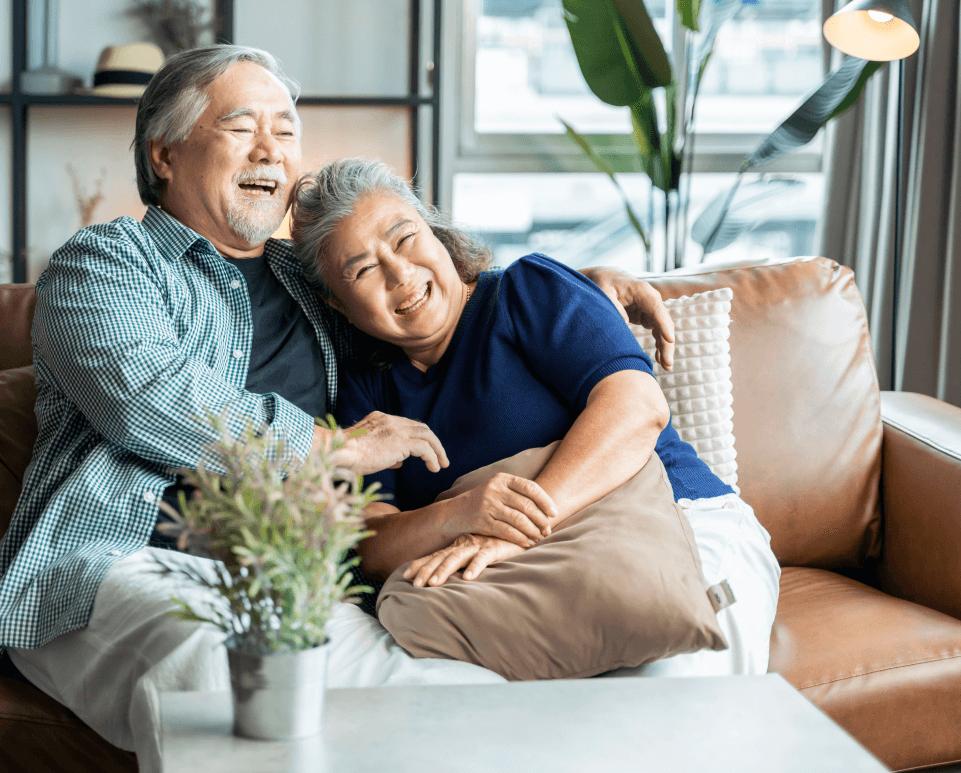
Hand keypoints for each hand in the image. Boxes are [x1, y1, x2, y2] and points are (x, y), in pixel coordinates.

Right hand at [325, 411, 449, 475]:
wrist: (338, 452)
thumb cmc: (345, 455)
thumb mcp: (366, 450)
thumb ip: (384, 452)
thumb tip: (400, 461)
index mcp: (380, 418)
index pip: (406, 425)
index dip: (418, 438)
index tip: (424, 452)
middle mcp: (390, 420)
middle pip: (420, 427)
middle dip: (433, 442)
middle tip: (440, 457)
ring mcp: (396, 429)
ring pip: (427, 435)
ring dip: (437, 450)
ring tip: (442, 464)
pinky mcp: (400, 441)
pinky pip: (424, 448)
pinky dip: (432, 457)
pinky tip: (434, 468)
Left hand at [403, 534, 524, 586]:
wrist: (521, 525)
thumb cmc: (499, 541)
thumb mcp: (478, 550)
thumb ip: (465, 560)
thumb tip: (453, 576)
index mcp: (459, 546)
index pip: (436, 555)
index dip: (420, 564)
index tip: (405, 575)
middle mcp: (464, 544)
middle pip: (441, 558)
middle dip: (426, 571)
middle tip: (414, 585)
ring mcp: (478, 545)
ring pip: (457, 558)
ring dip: (444, 571)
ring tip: (434, 584)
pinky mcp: (495, 547)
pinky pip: (483, 557)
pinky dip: (475, 566)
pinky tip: (468, 578)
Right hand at [447, 472, 557, 546]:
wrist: (456, 512)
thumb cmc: (484, 502)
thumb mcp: (499, 489)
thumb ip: (518, 493)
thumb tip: (548, 506)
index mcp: (503, 478)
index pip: (530, 488)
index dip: (545, 501)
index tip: (554, 513)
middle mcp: (495, 489)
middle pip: (526, 505)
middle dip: (541, 520)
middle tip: (548, 530)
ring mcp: (488, 504)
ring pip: (519, 520)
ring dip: (532, 531)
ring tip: (539, 538)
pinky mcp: (482, 520)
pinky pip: (507, 531)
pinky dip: (520, 538)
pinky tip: (527, 543)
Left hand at [580, 267, 674, 369]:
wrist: (603, 277)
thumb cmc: (602, 283)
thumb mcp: (602, 292)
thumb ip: (613, 306)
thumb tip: (624, 323)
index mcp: (641, 290)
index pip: (656, 308)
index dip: (664, 325)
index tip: (669, 341)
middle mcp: (650, 299)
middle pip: (664, 322)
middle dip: (667, 343)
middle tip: (667, 363)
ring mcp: (650, 308)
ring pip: (663, 329)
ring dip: (665, 347)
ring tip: (666, 366)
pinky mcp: (646, 316)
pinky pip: (657, 331)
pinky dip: (659, 344)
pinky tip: (659, 359)